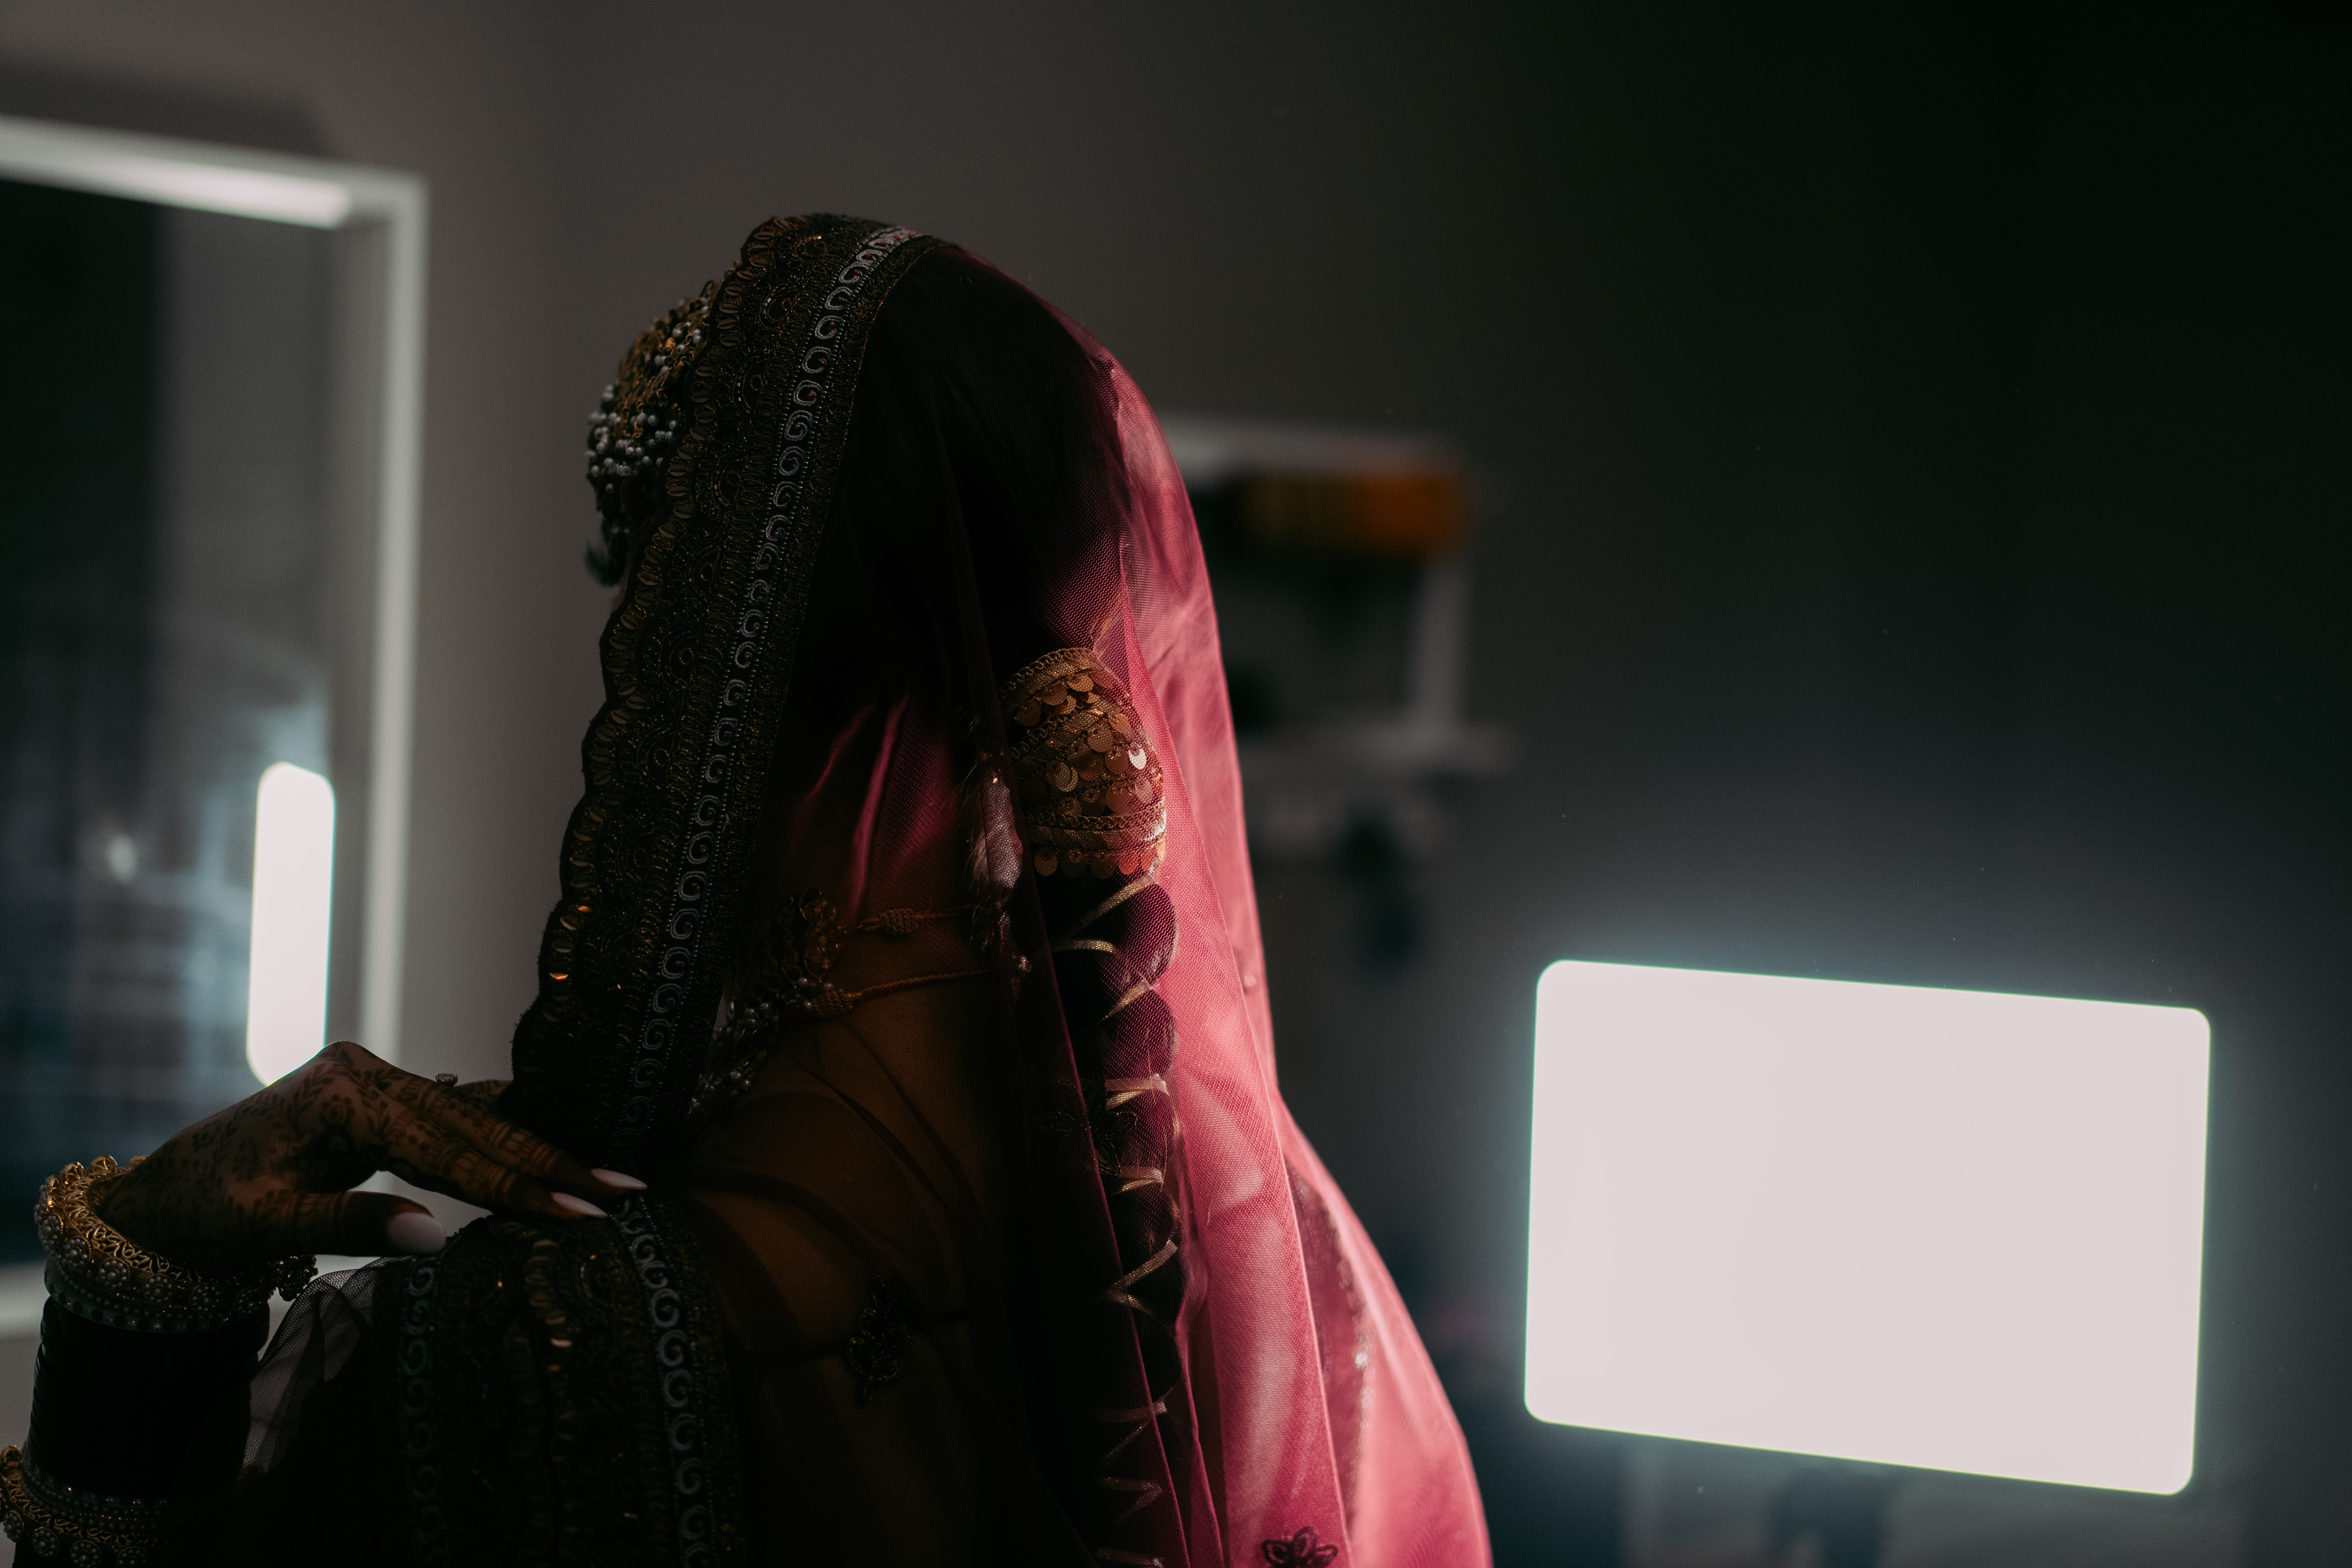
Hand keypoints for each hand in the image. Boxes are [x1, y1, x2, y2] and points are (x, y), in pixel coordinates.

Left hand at [97, 1040, 642, 1269]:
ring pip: (473, 1122)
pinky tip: (551, 1141)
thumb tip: (438, 1237)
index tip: (582, 1210)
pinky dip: (501, 1138)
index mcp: (346, 1095)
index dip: (519, 1184)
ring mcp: (377, 1082)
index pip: (452, 1150)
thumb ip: (352, 1224)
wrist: (162, 1196)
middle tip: (624, 1190)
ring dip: (537, 1152)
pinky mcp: (379, 1100)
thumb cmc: (206, 1214)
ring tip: (604, 1176)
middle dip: (551, 1163)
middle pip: (477, 1127)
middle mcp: (369, 1075)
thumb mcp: (267, 1224)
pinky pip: (453, 1122)